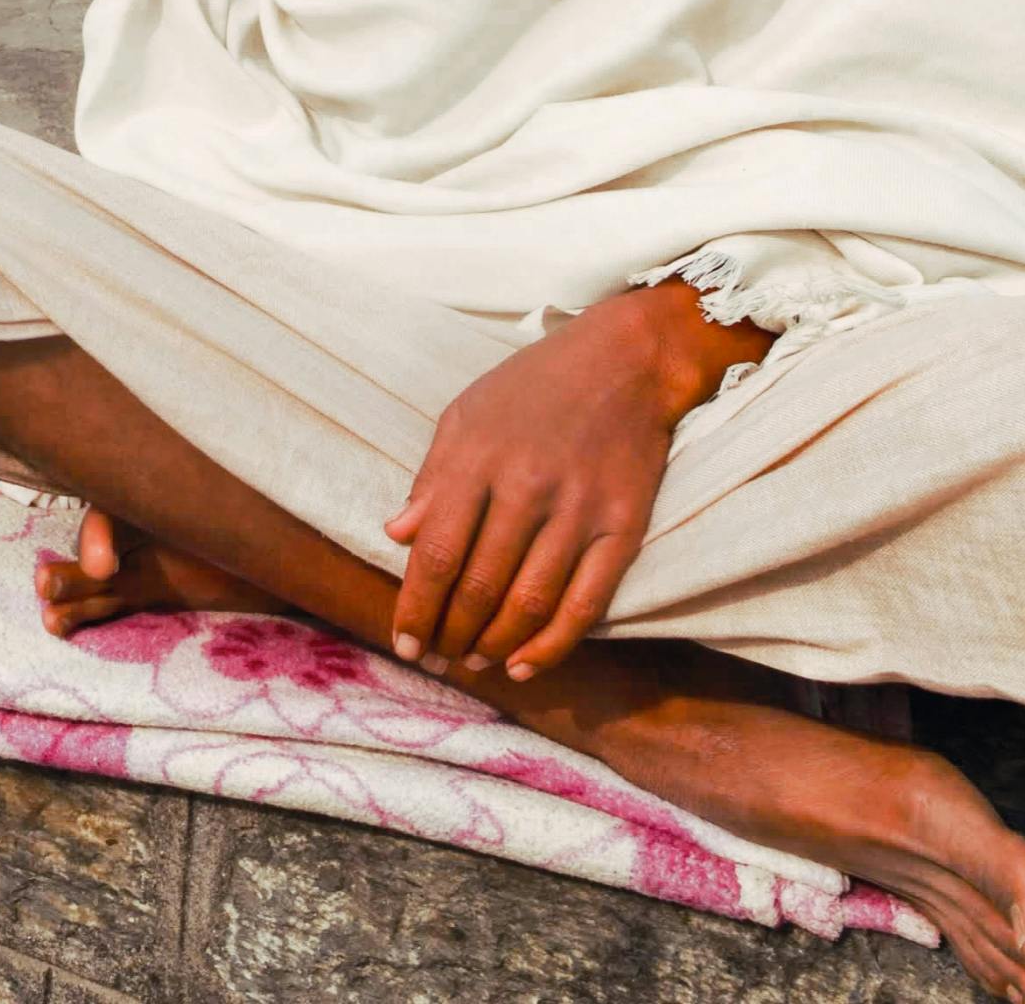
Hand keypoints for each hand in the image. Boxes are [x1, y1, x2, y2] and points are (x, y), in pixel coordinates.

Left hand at [383, 281, 769, 685]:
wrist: (626, 361)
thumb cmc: (534, 386)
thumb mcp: (466, 414)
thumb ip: (433, 478)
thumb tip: (397, 535)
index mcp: (478, 459)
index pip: (436, 553)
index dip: (416, 608)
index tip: (404, 641)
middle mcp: (526, 488)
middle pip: (479, 586)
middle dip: (450, 635)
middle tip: (436, 660)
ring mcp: (578, 511)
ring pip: (529, 602)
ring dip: (494, 645)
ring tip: (473, 662)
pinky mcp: (623, 527)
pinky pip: (585, 603)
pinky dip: (552, 644)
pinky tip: (523, 664)